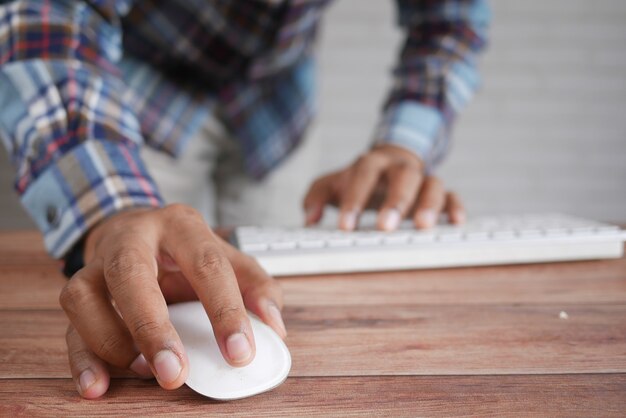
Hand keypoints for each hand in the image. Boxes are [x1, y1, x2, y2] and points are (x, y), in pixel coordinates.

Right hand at [59, 205, 285, 398]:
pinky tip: (98, 385)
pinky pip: (69, 325)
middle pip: (131, 273)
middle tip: (175, 373)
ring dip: (113, 342)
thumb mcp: (229, 258)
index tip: (239, 352)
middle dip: (152, 327)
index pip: (206, 263)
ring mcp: (98, 263)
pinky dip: (82, 359)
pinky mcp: (78, 290)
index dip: (224, 310)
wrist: (136, 228)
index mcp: (181, 226)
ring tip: (146, 371)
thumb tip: (273, 327)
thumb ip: (256, 287)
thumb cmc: (187, 251)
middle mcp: (133, 238)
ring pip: (86, 296)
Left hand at [303, 144, 464, 229]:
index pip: (363, 176)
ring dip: (429, 204)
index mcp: (371, 164)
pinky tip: (455, 223)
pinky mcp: (440, 193)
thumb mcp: (333, 184)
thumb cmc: (358, 180)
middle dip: (395, 201)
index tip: (346, 227)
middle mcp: (400, 168)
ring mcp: (422, 179)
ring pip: (432, 184)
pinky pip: (453, 195)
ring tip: (423, 227)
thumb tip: (309, 219)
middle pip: (403, 176)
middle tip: (385, 227)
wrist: (388, 162)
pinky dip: (455, 207)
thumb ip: (316, 196)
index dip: (354, 200)